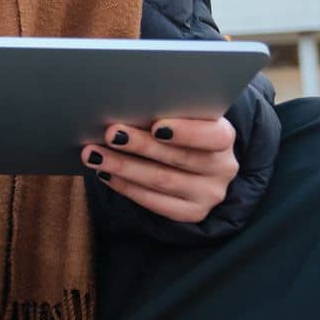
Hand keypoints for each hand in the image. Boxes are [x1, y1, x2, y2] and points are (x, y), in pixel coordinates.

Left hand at [82, 117, 237, 222]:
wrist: (194, 161)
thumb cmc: (178, 128)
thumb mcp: (180, 116)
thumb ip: (164, 111)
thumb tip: (125, 106)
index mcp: (224, 136)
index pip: (214, 135)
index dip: (186, 132)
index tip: (155, 126)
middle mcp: (222, 167)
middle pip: (179, 158)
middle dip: (140, 145)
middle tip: (110, 134)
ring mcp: (209, 194)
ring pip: (162, 181)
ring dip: (123, 166)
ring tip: (94, 154)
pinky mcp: (193, 212)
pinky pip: (156, 203)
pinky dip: (126, 187)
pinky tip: (105, 174)